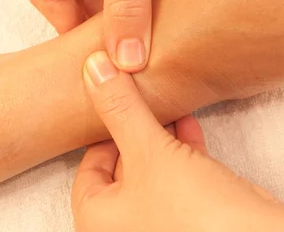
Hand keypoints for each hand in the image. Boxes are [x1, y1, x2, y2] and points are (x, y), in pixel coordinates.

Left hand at [72, 51, 283, 231]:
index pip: (88, 173)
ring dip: (160, 136)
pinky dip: (183, 149)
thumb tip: (93, 68)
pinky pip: (180, 175)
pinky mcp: (194, 213)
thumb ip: (121, 110)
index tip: (113, 106)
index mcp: (101, 220)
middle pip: (122, 168)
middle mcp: (128, 224)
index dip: (100, 136)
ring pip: (153, 169)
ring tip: (166, 104)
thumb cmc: (190, 209)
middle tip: (138, 97)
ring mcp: (162, 219)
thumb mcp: (147, 150)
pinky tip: (190, 123)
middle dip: (134, 130)